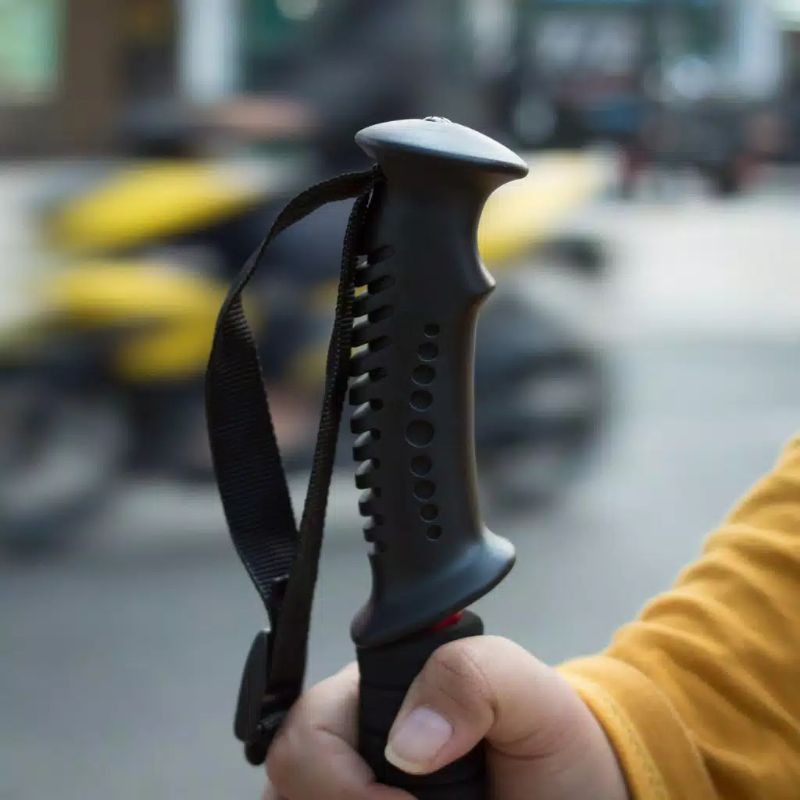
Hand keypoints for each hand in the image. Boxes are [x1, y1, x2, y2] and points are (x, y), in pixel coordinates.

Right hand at [263, 636, 629, 799]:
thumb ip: (471, 677)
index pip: (306, 732)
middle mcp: (346, 746)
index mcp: (372, 695)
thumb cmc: (549, 744)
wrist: (574, 796)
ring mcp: (349, 787)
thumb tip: (406, 740)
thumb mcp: (531, 695)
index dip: (339, 781)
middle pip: (287, 786)